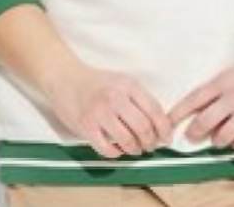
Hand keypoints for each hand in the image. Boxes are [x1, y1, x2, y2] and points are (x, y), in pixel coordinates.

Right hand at [44, 64, 172, 157]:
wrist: (66, 79)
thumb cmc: (98, 83)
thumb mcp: (123, 82)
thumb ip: (139, 99)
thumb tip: (159, 123)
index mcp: (128, 85)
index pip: (154, 110)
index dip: (164, 128)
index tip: (167, 138)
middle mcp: (115, 98)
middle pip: (143, 127)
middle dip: (151, 142)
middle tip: (151, 146)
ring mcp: (99, 113)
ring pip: (127, 140)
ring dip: (135, 149)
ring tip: (136, 149)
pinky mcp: (86, 126)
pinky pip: (107, 149)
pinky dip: (117, 153)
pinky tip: (118, 150)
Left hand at [168, 47, 233, 151]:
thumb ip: (218, 90)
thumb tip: (199, 109)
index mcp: (224, 81)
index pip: (194, 99)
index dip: (178, 112)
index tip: (166, 123)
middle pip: (203, 122)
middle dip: (194, 133)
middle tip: (192, 136)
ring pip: (222, 137)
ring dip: (218, 141)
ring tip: (220, 136)